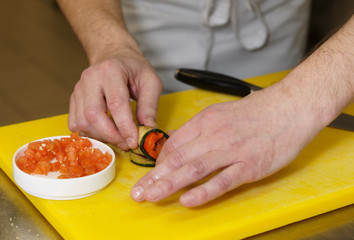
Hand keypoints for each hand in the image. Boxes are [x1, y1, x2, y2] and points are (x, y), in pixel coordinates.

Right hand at [68, 48, 162, 149]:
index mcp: (111, 71)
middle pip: (93, 115)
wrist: (114, 56)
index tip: (134, 141)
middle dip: (111, 135)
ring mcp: (79, 89)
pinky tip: (105, 132)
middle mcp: (90, 79)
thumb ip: (150, 105)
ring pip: (82, 122)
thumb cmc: (134, 69)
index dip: (125, 127)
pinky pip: (75, 123)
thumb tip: (148, 129)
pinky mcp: (74, 99)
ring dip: (101, 136)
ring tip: (119, 138)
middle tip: (127, 143)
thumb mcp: (151, 81)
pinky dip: (90, 133)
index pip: (116, 104)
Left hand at [131, 84, 321, 206]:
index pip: (174, 145)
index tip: (151, 175)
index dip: (158, 163)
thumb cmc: (256, 111)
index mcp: (205, 121)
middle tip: (137, 192)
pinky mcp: (250, 165)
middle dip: (154, 178)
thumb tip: (177, 140)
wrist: (289, 107)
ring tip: (151, 197)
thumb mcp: (220, 112)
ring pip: (193, 169)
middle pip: (177, 158)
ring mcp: (232, 151)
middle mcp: (214, 135)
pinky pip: (222, 180)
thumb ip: (198, 129)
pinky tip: (187, 200)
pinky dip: (203, 191)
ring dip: (168, 185)